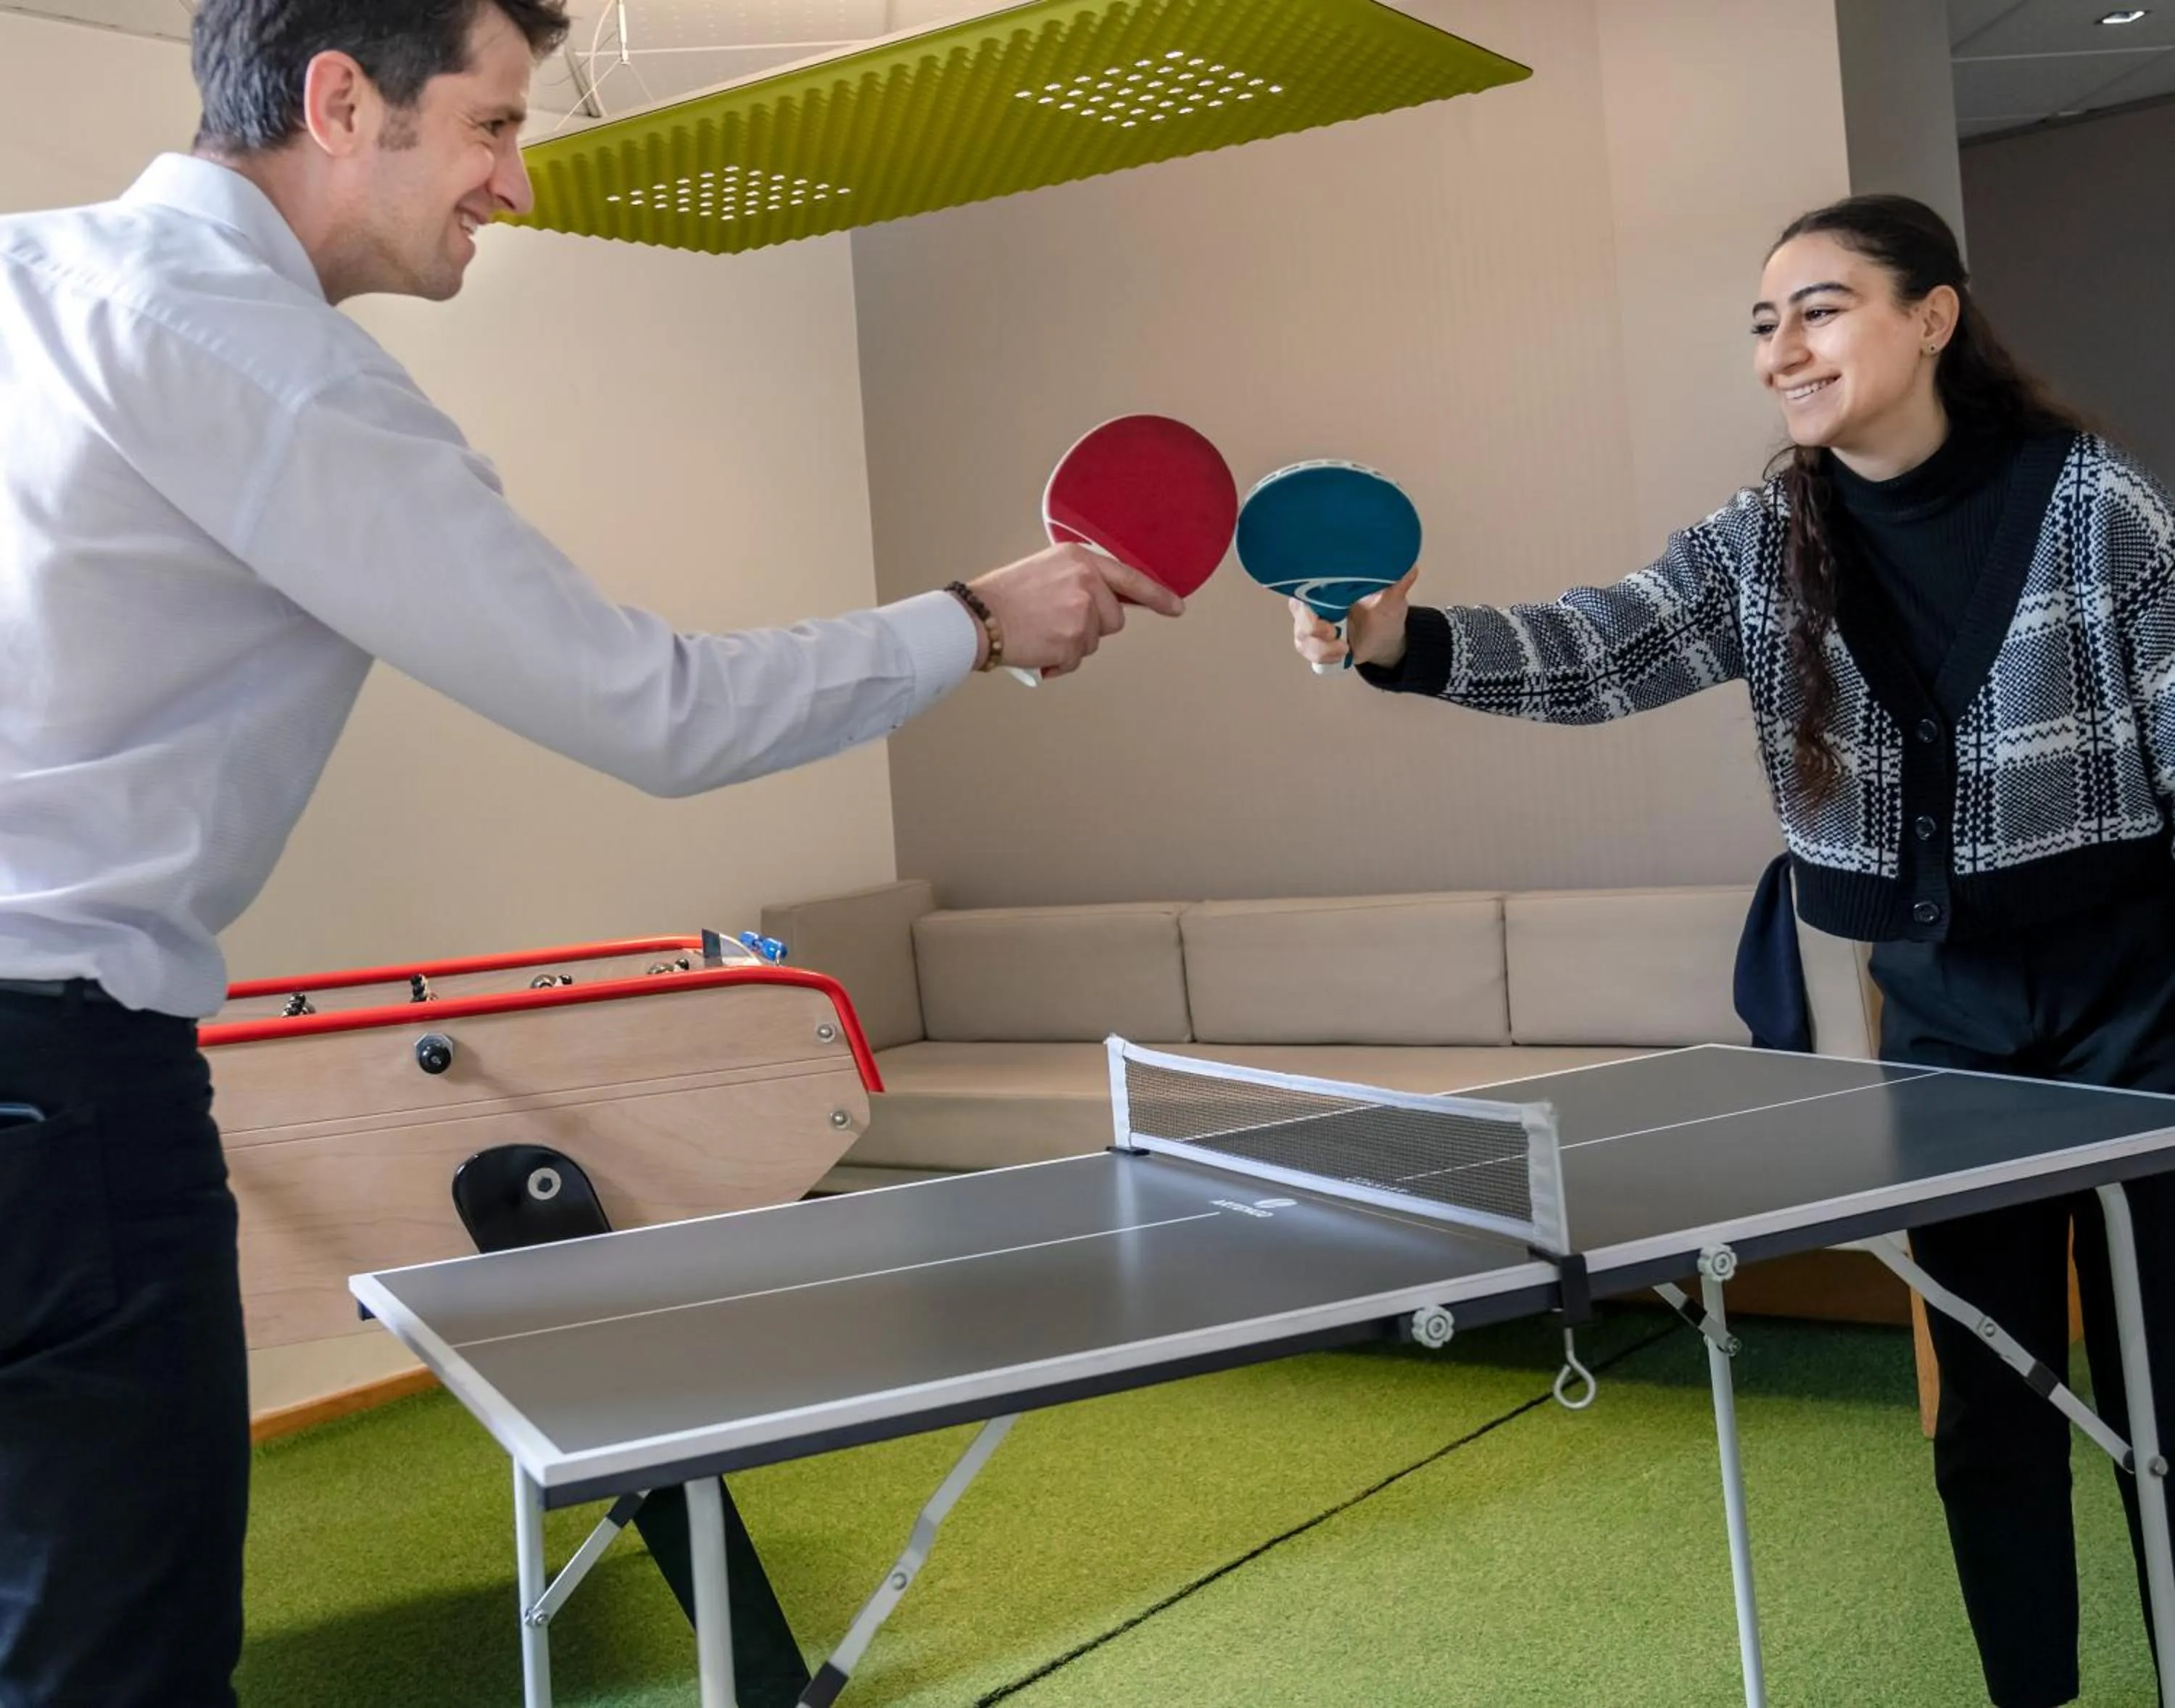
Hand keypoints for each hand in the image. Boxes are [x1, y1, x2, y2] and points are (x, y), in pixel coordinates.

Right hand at [967, 542, 1184, 676]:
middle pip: (1114, 619)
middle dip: (1092, 627)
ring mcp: (1082, 612)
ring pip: (1094, 641)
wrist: (977, 617)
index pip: (1130, 578)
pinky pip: (1076, 659)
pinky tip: (1037, 646)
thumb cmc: (1004, 597)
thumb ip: (1079, 581)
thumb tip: (1106, 602)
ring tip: (1041, 631)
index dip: (1156, 595)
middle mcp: (1086, 582)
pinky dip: (1058, 661)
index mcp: (1080, 560)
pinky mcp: (1073, 640)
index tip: (1176, 607)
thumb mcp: (1046, 570)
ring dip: (1072, 644)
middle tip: (1056, 623)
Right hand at [1290, 567, 1417, 671]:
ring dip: (1321, 647)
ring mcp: (1309, 620)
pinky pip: (1307, 650)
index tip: (1327, 613)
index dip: (1312, 600)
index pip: (1307, 583)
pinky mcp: (1311, 640)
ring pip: (1302, 635)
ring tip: (1344, 647)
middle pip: (1299, 611)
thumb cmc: (1384, 612)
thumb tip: (1408, 566)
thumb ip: (1397, 582)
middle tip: (1334, 633)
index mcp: (1328, 581)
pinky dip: (1323, 656)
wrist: (1383, 638)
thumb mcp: (1393, 597)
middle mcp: (1313, 598)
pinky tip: (1341, 654)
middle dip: (1313, 626)